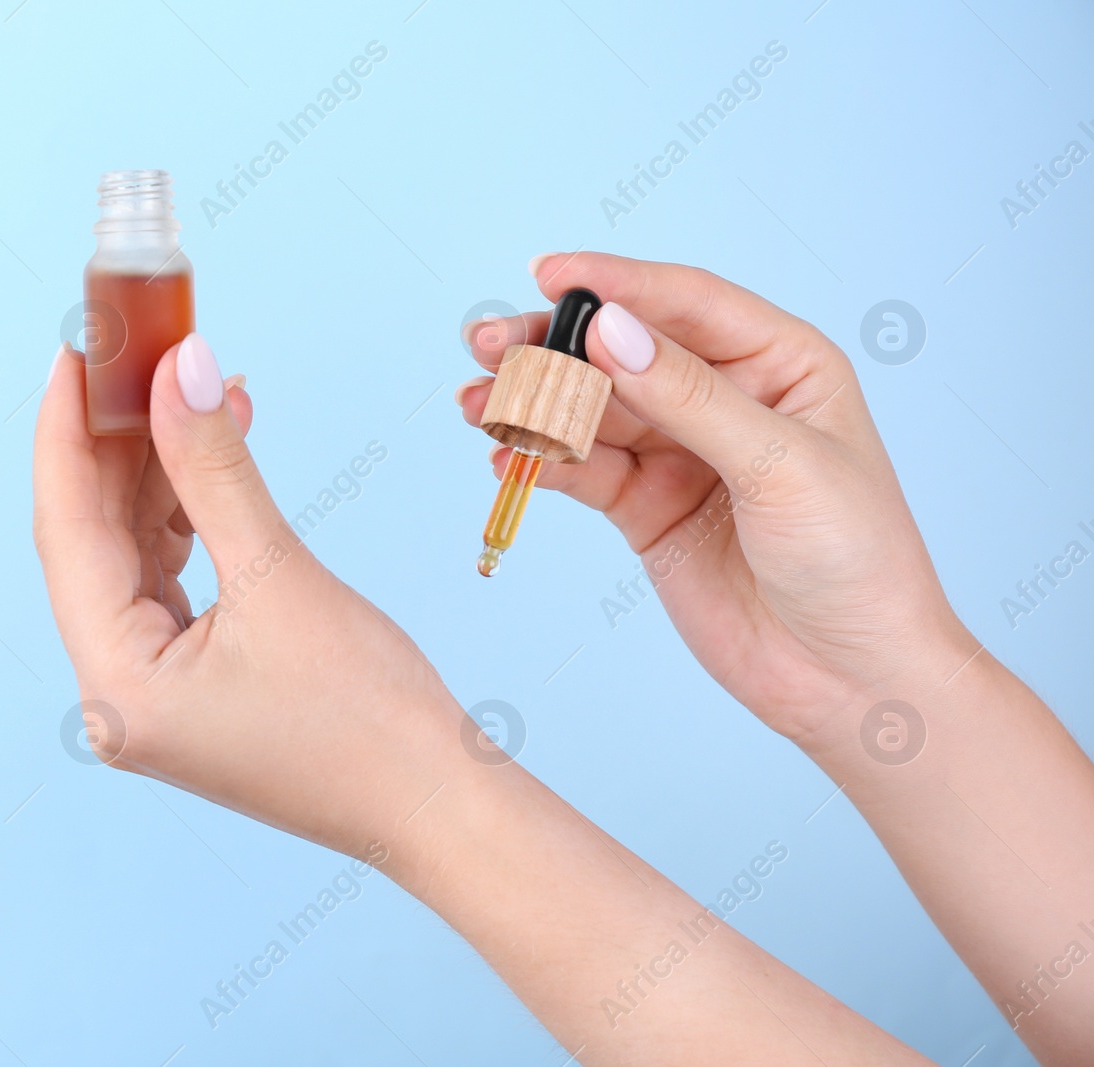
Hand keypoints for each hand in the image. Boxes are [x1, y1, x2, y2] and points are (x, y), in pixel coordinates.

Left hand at [33, 335, 468, 862]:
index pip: (67, 531)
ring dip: (160, 472)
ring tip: (190, 390)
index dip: (67, 431)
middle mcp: (116, 694)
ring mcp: (152, 691)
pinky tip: (213, 455)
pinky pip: (170, 578)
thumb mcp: (280, 574)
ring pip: (132, 553)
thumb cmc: (369, 719)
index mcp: (116, 685)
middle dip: (119, 442)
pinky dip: (189, 515)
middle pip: (94, 539)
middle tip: (137, 354)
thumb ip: (215, 467)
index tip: (76, 350)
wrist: (435, 803)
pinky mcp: (191, 682)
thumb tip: (179, 370)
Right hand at [456, 252, 974, 743]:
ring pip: (592, 411)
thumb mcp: (780, 465)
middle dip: (554, 345)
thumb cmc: (856, 559)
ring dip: (534, 405)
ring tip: (479, 402)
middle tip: (490, 342)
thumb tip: (611, 331)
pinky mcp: (646, 509)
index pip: (686, 303)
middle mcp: (725, 399)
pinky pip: (583, 472)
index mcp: (780, 363)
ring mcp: (680, 455)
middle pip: (623, 352)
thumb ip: (690, 398)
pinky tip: (505, 459)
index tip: (549, 275)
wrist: (851, 678)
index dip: (615, 283)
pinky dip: (542, 465)